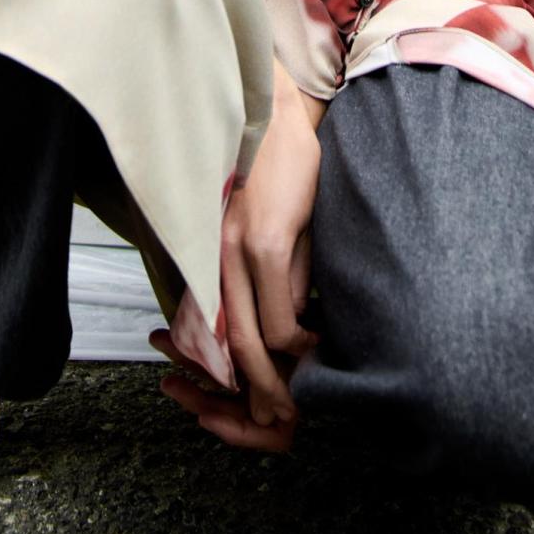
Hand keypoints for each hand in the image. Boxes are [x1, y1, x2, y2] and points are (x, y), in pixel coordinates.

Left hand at [152, 77, 321, 449]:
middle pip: (233, 357)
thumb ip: (274, 282)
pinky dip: (299, 344)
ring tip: (302, 402)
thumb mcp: (272, 235)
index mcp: (216, 265)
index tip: (252, 411)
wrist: (275, 110)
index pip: (219, 345)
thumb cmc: (278, 171)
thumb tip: (292, 333)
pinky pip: (281, 316)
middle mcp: (217, 264)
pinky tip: (317, 350)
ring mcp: (239, 255)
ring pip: (255, 346)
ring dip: (280, 382)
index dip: (234, 388)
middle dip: (257, 400)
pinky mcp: (267, 242)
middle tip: (282, 423)